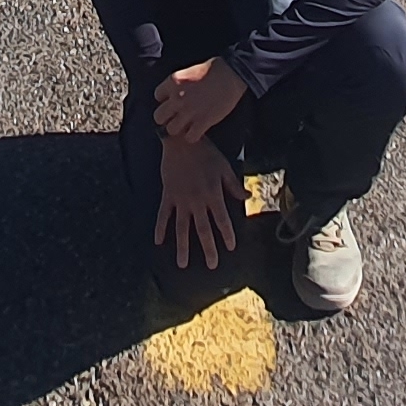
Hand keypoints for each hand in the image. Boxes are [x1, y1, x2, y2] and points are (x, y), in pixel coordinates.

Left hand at [152, 57, 246, 144]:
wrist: (231, 74)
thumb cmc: (213, 69)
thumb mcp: (189, 71)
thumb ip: (179, 84)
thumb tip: (175, 94)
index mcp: (173, 82)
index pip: (157, 96)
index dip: (165, 100)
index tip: (172, 101)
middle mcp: (177, 98)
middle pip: (159, 117)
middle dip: (166, 118)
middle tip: (176, 117)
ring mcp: (189, 111)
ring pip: (171, 130)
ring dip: (179, 129)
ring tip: (187, 125)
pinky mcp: (202, 122)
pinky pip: (189, 137)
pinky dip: (193, 136)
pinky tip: (198, 130)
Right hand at [153, 127, 241, 271]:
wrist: (181, 141)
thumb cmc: (205, 152)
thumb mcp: (224, 167)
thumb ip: (233, 185)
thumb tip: (247, 198)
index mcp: (212, 194)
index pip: (221, 219)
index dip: (227, 234)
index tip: (231, 247)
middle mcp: (197, 201)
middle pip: (203, 229)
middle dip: (208, 248)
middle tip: (211, 265)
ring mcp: (180, 200)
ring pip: (182, 228)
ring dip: (183, 246)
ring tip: (183, 264)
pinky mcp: (168, 195)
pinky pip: (163, 215)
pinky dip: (160, 228)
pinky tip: (158, 242)